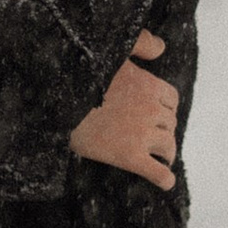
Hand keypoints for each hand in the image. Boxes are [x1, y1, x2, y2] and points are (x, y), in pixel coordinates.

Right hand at [71, 33, 176, 186]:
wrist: (57, 100)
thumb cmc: (81, 72)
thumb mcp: (114, 51)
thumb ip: (141, 44)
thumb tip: (161, 46)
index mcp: (148, 84)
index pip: (170, 99)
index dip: (165, 108)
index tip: (157, 113)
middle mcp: (150, 109)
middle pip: (169, 122)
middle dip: (163, 129)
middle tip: (154, 137)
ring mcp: (141, 134)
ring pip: (167, 146)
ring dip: (166, 152)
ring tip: (162, 158)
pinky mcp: (128, 156)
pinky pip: (156, 171)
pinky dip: (164, 179)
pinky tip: (166, 183)